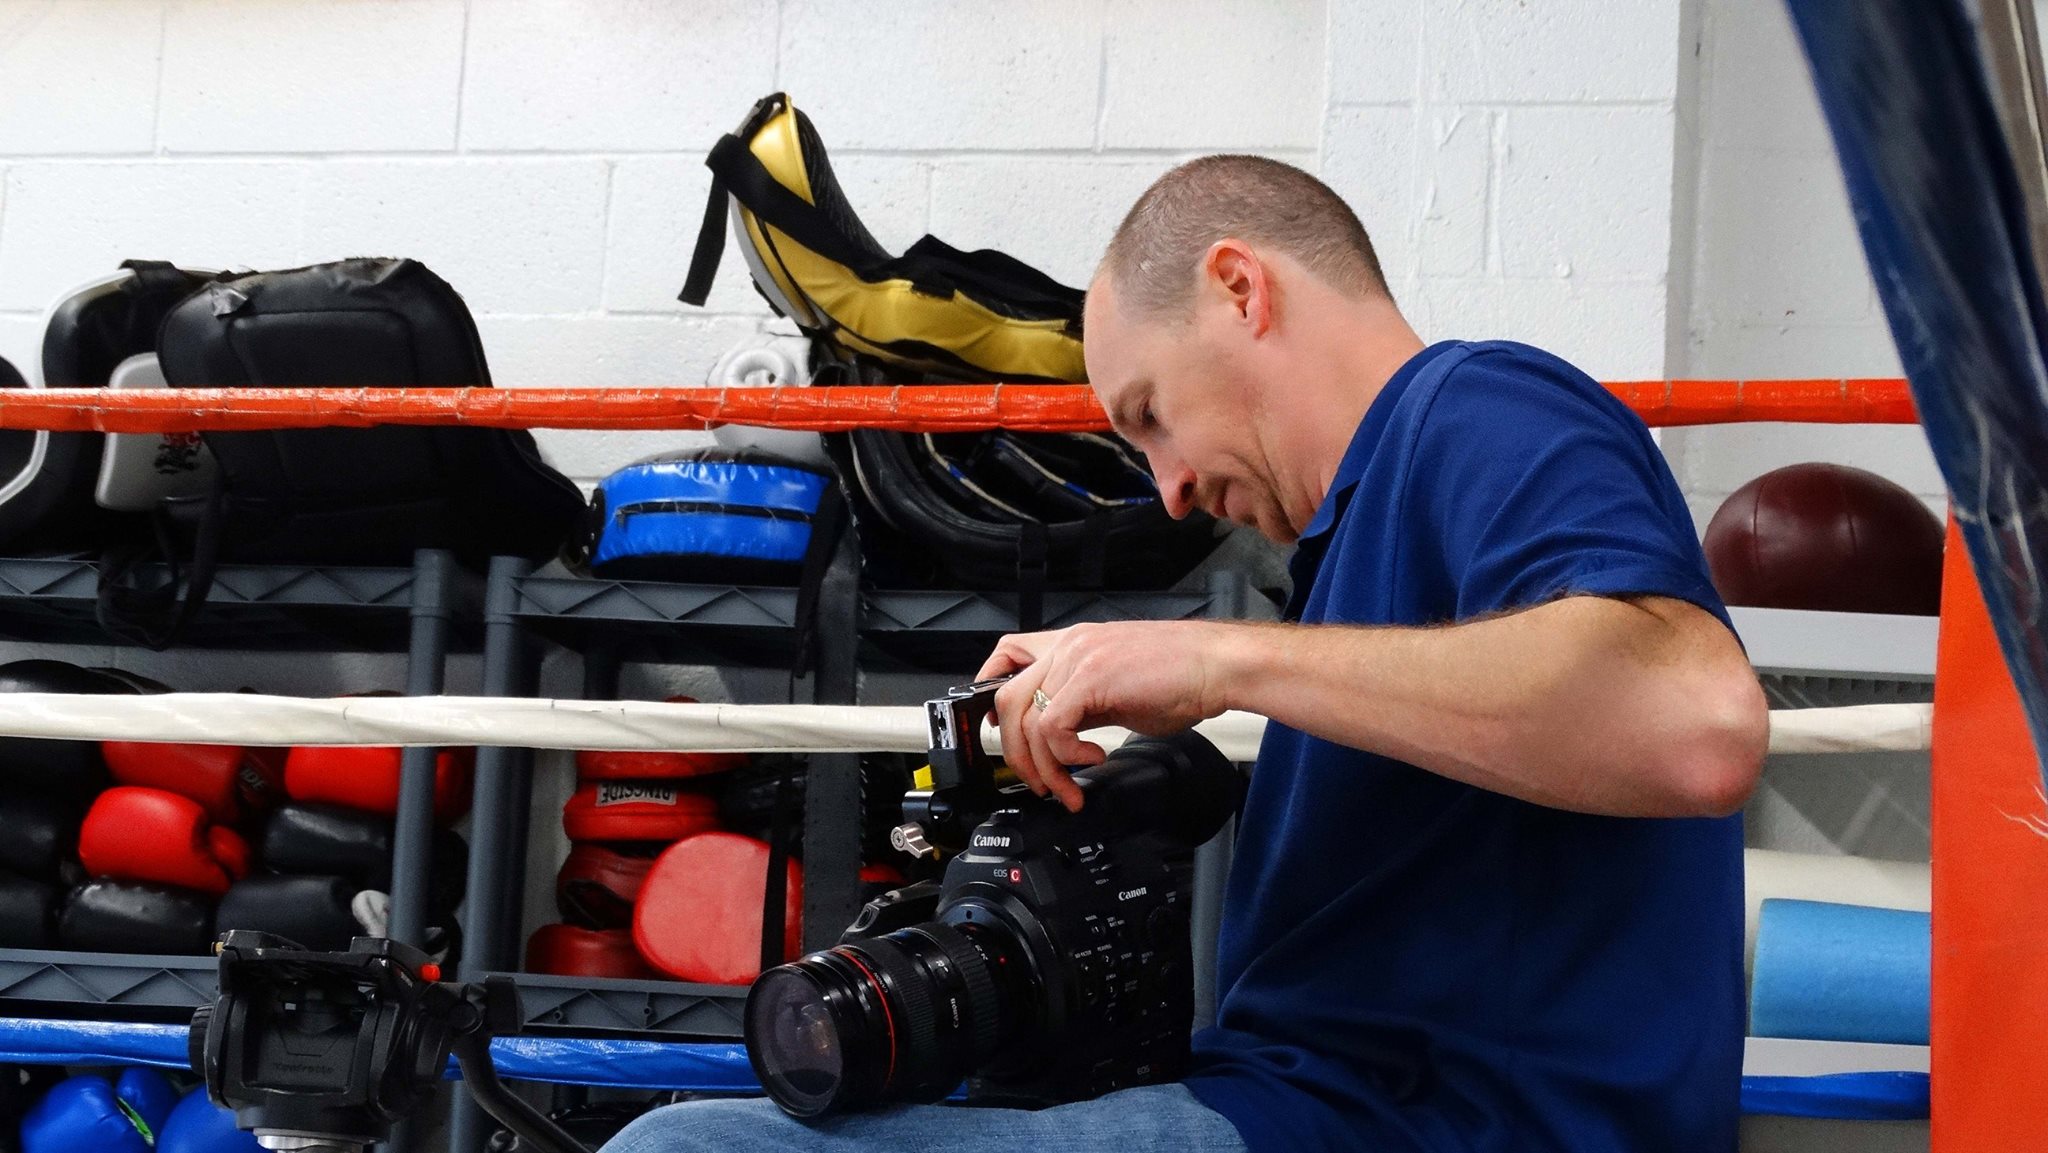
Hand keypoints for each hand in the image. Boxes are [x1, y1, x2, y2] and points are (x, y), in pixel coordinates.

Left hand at [974, 620, 1242, 810]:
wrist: (1218, 666)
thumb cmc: (1182, 677)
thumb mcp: (1118, 691)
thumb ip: (1083, 706)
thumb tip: (1062, 739)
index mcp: (1072, 644)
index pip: (1007, 655)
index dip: (990, 692)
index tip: (997, 729)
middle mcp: (1069, 645)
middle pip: (1005, 699)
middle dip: (1016, 753)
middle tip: (1039, 782)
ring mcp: (1078, 658)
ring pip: (1025, 719)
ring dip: (1043, 767)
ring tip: (1068, 787)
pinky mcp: (1092, 678)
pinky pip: (1052, 726)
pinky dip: (1065, 755)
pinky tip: (1091, 761)